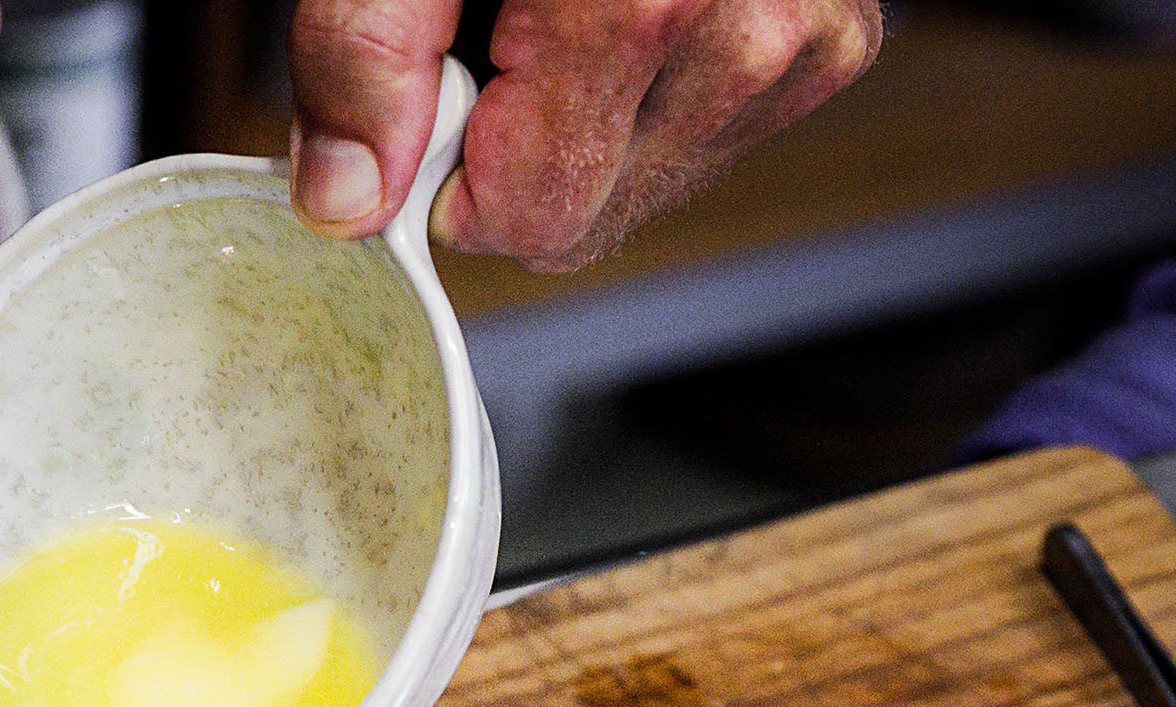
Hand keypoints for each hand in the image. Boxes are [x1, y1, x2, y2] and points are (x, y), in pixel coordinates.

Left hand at [287, 0, 881, 270]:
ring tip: (565, 6)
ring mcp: (803, 43)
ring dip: (581, 123)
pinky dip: (644, 97)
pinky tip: (628, 12)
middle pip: (586, 214)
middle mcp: (751, 34)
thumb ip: (363, 54)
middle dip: (516, 148)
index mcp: (645, 4)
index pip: (534, 216)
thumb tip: (348, 199)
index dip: (454, 178)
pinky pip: (698, 143)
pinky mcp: (828, 45)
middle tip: (505, 27)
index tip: (438, 91)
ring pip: (641, 186)